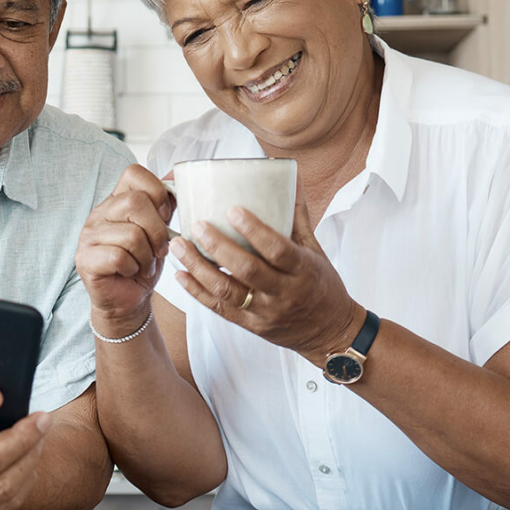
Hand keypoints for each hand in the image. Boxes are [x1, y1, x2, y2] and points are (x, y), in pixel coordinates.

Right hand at [75, 164, 172, 333]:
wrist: (128, 299)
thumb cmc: (144, 263)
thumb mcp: (159, 230)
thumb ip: (164, 205)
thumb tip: (177, 176)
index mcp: (117, 199)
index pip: (134, 173)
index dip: (156, 191)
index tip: (165, 215)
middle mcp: (100, 212)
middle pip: (135, 202)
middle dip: (157, 230)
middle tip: (159, 248)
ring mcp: (89, 235)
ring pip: (131, 234)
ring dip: (147, 254)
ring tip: (144, 263)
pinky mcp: (85, 258)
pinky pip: (118, 257)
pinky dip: (133, 268)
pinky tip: (131, 271)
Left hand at [169, 176, 363, 361]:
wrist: (330, 332)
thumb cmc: (321, 284)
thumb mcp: (315, 250)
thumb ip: (298, 215)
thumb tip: (292, 177)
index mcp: (303, 270)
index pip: (278, 249)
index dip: (255, 230)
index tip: (232, 210)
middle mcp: (284, 293)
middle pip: (248, 270)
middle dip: (218, 247)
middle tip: (196, 226)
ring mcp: (266, 312)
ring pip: (228, 291)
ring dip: (199, 268)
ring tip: (179, 245)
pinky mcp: (251, 325)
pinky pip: (220, 309)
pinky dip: (197, 291)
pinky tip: (181, 274)